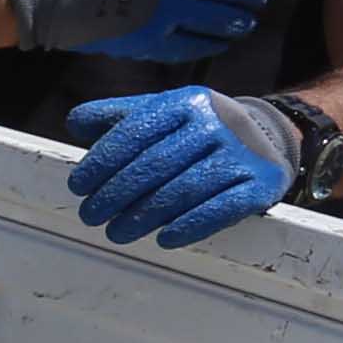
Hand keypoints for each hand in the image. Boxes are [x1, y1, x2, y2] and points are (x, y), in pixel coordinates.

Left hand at [55, 87, 307, 248]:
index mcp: (185, 103)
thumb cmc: (196, 131)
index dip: (101, 162)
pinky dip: (190, 226)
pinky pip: (221, 208)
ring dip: (144, 216)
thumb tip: (76, 122)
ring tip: (116, 232)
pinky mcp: (261, 184)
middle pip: (156, 164)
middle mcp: (215, 124)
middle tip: (90, 215)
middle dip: (116, 194)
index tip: (78, 187)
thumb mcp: (162, 114)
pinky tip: (164, 239)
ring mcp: (241, 154)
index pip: (135, 132)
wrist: (267, 138)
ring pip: (184, 189)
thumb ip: (119, 117)